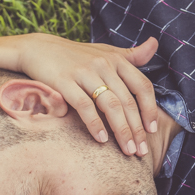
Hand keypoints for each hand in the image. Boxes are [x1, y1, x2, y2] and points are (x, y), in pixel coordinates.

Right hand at [14, 34, 158, 156]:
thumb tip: (155, 44)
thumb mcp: (105, 51)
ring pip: (110, 105)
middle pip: (127, 101)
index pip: (142, 86)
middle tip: (141, 151)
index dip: (150, 110)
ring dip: (121, 131)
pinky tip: (101, 140)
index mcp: (116, 59)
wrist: (39, 49)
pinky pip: (84, 106)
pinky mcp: (64, 82)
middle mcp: (103, 64)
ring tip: (127, 150)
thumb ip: (132, 54)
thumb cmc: (76, 55)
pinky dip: (94, 124)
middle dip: (137, 129)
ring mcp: (84, 73)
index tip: (152, 130)